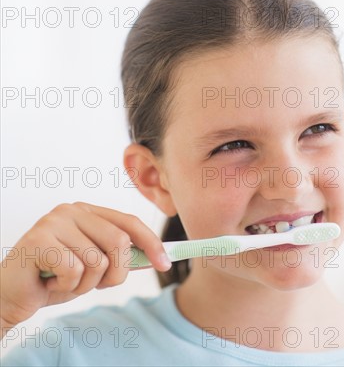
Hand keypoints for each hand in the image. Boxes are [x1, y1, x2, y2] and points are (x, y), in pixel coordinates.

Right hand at [1, 202, 170, 337]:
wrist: (11, 295)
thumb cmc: (55, 279)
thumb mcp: (95, 267)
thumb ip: (121, 257)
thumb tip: (158, 256)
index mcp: (89, 211)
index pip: (130, 222)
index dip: (151, 243)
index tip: (166, 264)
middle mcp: (72, 210)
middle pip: (119, 242)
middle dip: (116, 273)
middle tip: (96, 285)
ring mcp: (54, 221)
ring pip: (97, 260)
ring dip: (86, 284)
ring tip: (66, 282)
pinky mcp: (38, 239)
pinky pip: (74, 270)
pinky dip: (67, 286)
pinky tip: (50, 282)